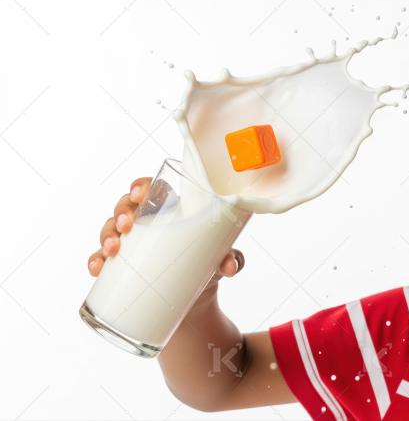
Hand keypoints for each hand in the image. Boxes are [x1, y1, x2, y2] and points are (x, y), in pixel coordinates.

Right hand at [86, 177, 244, 278]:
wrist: (195, 303)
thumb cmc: (208, 267)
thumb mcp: (221, 261)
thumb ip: (232, 259)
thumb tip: (231, 265)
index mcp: (171, 211)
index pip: (151, 188)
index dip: (141, 185)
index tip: (139, 193)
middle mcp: (147, 224)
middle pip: (125, 206)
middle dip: (121, 212)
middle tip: (127, 226)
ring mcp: (131, 245)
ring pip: (109, 229)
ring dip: (106, 235)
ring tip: (112, 249)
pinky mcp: (121, 269)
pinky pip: (101, 259)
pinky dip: (96, 262)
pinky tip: (97, 268)